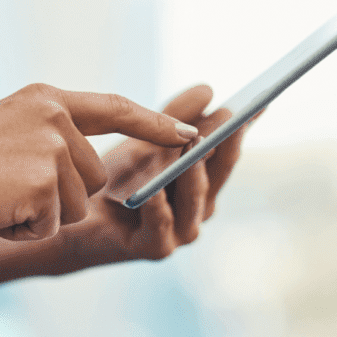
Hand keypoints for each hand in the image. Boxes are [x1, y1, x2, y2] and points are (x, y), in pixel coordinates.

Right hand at [0, 84, 198, 240]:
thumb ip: (50, 137)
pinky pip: (52, 227)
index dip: (154, 123)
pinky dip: (22, 231)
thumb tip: (91, 173)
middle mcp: (55, 117)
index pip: (115, 108)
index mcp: (46, 99)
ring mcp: (52, 148)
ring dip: (39, 216)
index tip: (188, 133)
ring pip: (77, 206)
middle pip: (93, 178)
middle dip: (56, 198)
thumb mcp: (6, 131)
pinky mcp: (44, 184)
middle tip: (4, 189)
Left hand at [63, 84, 249, 266]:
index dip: (242, 128)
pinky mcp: (153, 248)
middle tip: (230, 115)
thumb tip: (209, 89)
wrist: (77, 222)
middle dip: (225, 144)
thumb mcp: (147, 142)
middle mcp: (198, 208)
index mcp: (202, 183)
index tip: (258, 101)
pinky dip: (159, 208)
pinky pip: (159, 226)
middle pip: (218, 173)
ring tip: (192, 142)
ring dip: (194, 170)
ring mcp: (179, 231)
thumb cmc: (116, 181)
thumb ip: (175, 117)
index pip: (227, 151)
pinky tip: (153, 191)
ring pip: (194, 198)